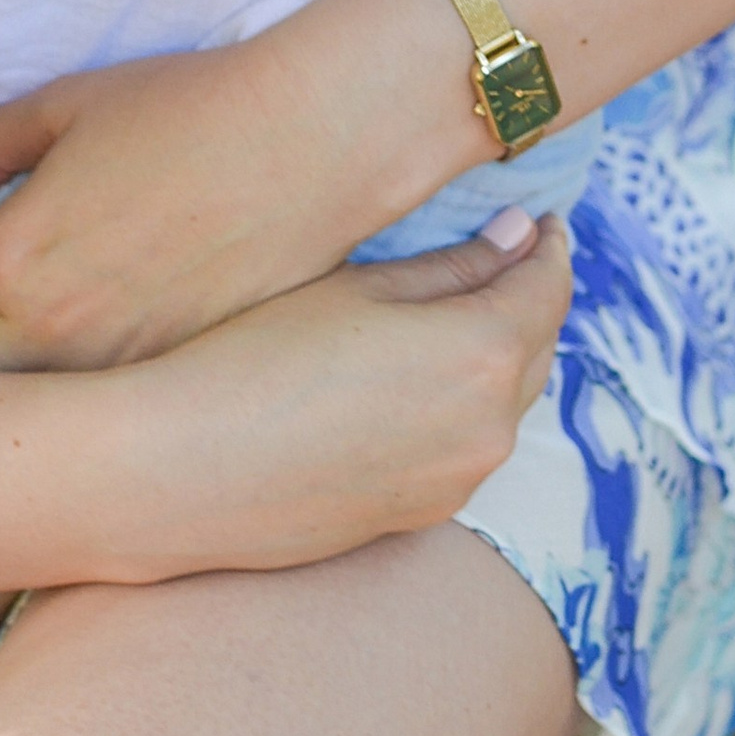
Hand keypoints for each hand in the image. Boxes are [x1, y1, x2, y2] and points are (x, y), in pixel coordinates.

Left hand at [0, 26, 426, 367]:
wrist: (303, 144)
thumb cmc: (182, 109)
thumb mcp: (66, 103)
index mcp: (10, 260)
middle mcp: (53, 334)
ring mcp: (116, 370)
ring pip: (30, 407)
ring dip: (13, 384)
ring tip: (18, 357)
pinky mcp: (172, 379)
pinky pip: (102, 405)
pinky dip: (86, 393)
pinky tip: (97, 362)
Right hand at [105, 217, 571, 573]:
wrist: (184, 471)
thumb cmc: (257, 357)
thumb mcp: (358, 288)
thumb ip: (453, 265)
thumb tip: (522, 236)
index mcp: (482, 354)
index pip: (548, 287)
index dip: (550, 246)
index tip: (543, 219)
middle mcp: (490, 428)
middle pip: (537, 348)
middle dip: (529, 299)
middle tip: (505, 256)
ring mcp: (460, 481)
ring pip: (506, 403)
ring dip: (499, 356)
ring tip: (460, 314)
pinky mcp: (424, 516)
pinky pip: (470, 447)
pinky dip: (466, 406)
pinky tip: (419, 383)